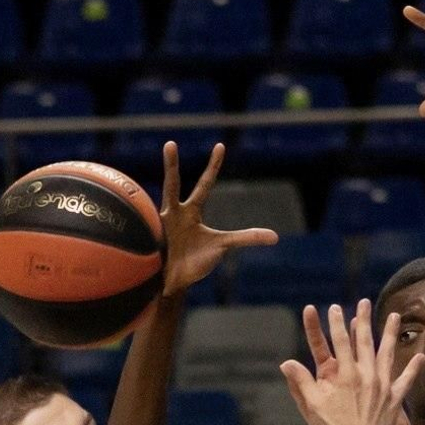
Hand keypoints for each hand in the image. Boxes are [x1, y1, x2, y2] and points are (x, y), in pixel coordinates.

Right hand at [159, 139, 276, 297]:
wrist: (172, 281)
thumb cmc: (195, 260)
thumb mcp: (223, 246)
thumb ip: (246, 238)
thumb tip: (276, 237)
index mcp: (192, 212)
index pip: (205, 184)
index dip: (213, 167)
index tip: (221, 146)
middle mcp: (174, 213)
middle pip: (172, 183)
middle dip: (171, 165)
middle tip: (170, 143)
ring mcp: (159, 225)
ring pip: (155, 208)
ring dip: (151, 205)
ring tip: (151, 192)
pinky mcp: (150, 240)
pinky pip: (148, 232)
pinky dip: (149, 235)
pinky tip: (148, 236)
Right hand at [280, 302, 421, 424]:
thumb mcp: (312, 405)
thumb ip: (300, 382)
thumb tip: (286, 363)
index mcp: (345, 374)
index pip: (339, 342)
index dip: (335, 324)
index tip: (334, 308)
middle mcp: (366, 374)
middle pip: (364, 340)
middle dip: (363, 319)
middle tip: (364, 302)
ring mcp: (383, 385)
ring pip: (387, 353)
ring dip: (391, 333)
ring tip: (395, 316)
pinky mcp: (395, 399)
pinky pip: (406, 380)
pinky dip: (413, 368)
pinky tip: (420, 355)